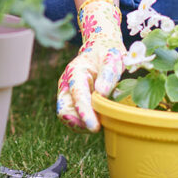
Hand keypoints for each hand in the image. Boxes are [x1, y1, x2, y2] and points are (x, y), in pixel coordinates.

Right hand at [56, 0, 123, 130]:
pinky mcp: (72, 101)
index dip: (84, 113)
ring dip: (82, 124)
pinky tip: (98, 118)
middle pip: (64, 111)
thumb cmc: (108, 54)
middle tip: (100, 125)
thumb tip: (101, 93)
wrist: (100, 50)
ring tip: (101, 120)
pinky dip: (84, 122)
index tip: (95, 127)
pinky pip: (73, 118)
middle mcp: (66, 84)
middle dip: (80, 123)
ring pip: (67, 117)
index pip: (77, 95)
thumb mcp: (113, 58)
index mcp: (76, 71)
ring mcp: (67, 93)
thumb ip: (108, 74)